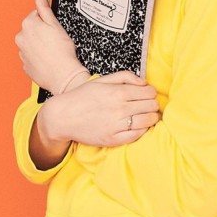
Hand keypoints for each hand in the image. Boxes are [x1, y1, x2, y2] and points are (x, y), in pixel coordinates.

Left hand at [15, 0, 88, 92]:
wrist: (63, 75)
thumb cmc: (62, 51)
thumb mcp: (55, 23)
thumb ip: (44, 6)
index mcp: (27, 25)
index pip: (36, 15)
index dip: (47, 21)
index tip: (54, 29)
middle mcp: (21, 38)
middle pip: (32, 29)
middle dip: (42, 32)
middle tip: (55, 39)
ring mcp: (22, 53)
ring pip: (32, 43)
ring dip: (40, 45)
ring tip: (53, 50)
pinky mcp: (25, 65)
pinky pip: (32, 57)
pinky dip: (39, 57)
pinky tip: (49, 58)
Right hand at [36, 71, 160, 147]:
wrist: (63, 116)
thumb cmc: (83, 96)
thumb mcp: (103, 80)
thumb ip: (125, 76)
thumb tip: (144, 82)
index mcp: (118, 92)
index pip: (149, 92)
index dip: (152, 93)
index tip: (149, 94)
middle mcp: (119, 109)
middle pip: (150, 106)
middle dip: (153, 104)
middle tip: (149, 105)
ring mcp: (116, 125)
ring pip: (147, 121)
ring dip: (152, 117)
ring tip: (149, 115)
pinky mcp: (113, 139)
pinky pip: (137, 136)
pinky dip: (143, 130)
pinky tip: (141, 126)